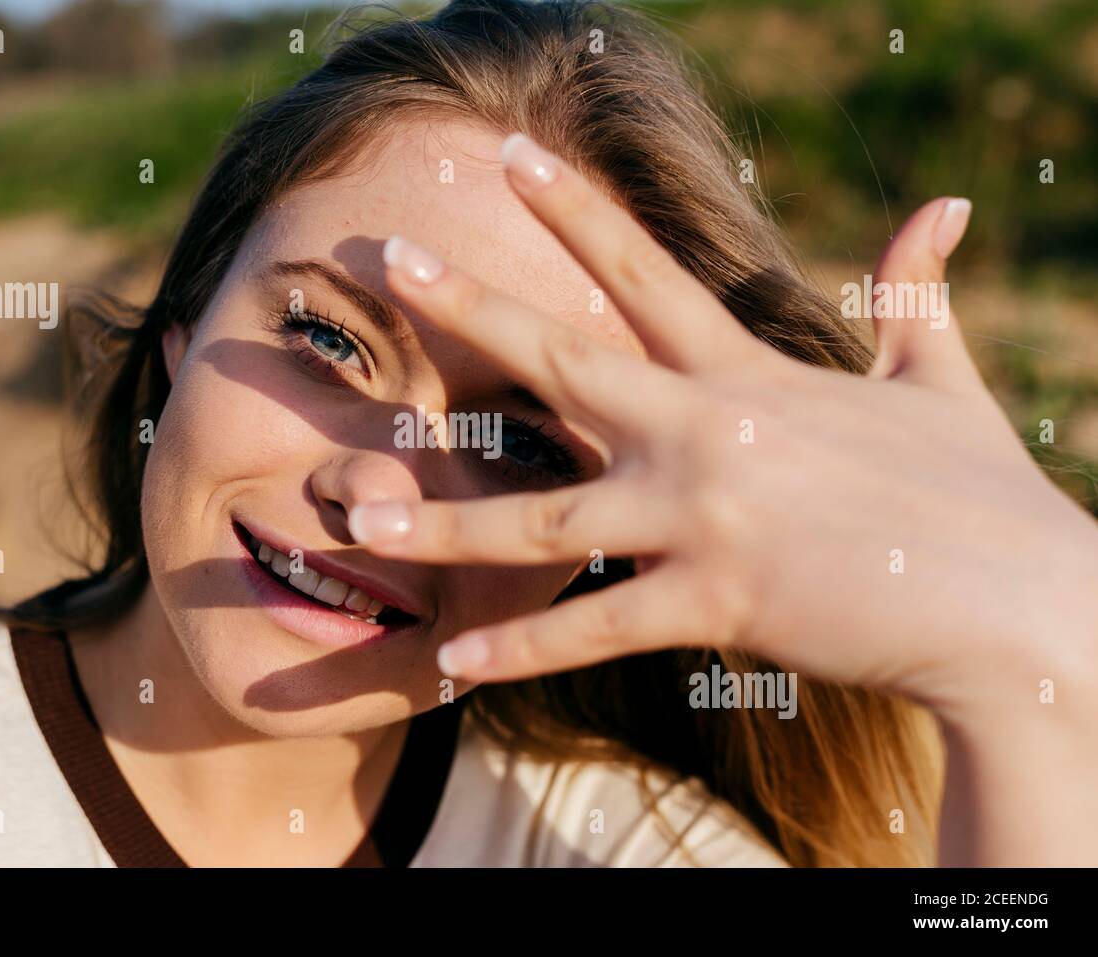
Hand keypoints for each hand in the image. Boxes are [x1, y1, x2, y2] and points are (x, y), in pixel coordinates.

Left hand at [351, 133, 1097, 728]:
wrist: (1020, 604)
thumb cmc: (977, 492)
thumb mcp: (939, 378)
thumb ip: (917, 294)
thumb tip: (950, 211)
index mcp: (749, 375)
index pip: (646, 273)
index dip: (575, 210)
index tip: (510, 158)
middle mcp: (707, 431)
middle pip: (561, 361)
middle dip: (467, 307)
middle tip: (385, 260)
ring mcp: (704, 517)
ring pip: (541, 517)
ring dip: (442, 517)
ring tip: (354, 509)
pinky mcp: (716, 603)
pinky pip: (596, 630)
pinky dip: (524, 650)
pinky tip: (455, 663)